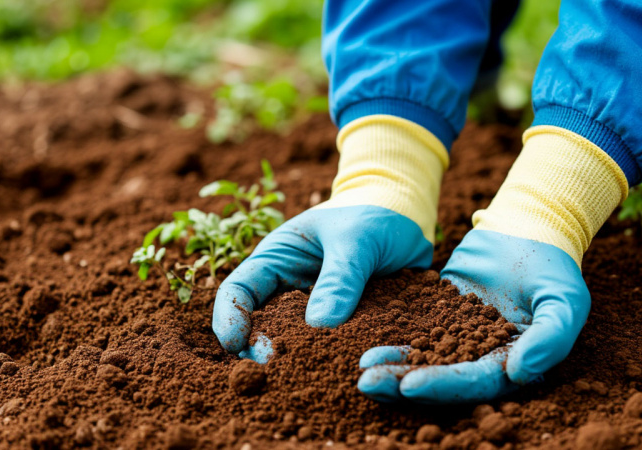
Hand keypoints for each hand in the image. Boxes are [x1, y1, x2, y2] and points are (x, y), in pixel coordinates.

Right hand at [212, 205, 432, 356]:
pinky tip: (337, 376)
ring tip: (301, 381)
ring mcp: (315, 310)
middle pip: (259, 326)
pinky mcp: (341, 326)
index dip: (230, 318)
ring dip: (294, 361)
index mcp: (277, 258)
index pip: (238, 290)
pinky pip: (328, 349)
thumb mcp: (357, 241)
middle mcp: (289, 288)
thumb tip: (319, 327)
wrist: (411, 220)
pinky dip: (328, 362)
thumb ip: (341, 279)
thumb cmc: (376, 217)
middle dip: (260, 350)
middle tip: (271, 372)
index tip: (237, 344)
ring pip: (293, 343)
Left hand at [357, 230, 589, 402]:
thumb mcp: (565, 300)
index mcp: (513, 363)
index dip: (445, 385)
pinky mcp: (439, 315)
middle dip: (405, 381)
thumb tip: (519, 373)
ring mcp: (458, 337)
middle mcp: (482, 357)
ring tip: (362, 369)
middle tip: (368, 383)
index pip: (477, 381)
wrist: (529, 230)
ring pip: (422, 357)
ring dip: (393, 366)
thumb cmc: (554, 267)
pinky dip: (391, 338)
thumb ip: (551, 338)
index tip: (411, 385)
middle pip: (441, 376)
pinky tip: (365, 342)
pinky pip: (412, 329)